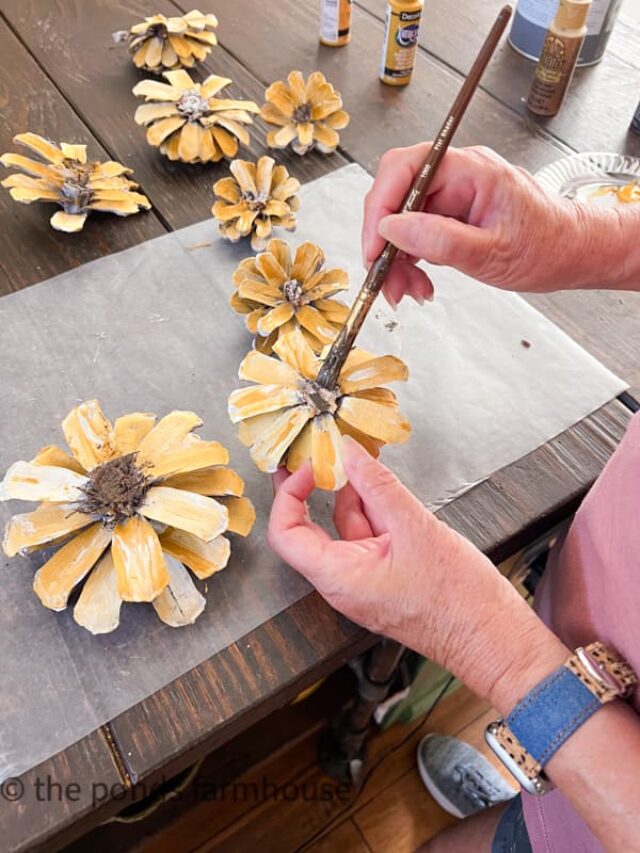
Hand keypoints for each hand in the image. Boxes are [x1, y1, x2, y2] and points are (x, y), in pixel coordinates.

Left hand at [268, 437, 565, 712]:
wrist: (493, 639)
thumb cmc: (458, 602)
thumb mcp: (416, 529)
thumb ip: (379, 487)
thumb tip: (350, 453)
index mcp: (339, 578)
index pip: (286, 534)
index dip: (288, 496)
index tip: (307, 468)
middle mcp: (344, 582)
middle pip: (311, 529)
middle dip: (314, 489)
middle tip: (318, 454)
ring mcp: (365, 580)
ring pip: (346, 528)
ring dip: (352, 494)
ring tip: (364, 460)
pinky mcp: (386, 576)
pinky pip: (369, 537)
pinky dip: (374, 509)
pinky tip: (384, 485)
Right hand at [362, 144, 618, 304]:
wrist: (572, 253)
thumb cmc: (547, 246)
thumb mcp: (492, 252)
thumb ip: (440, 240)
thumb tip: (392, 230)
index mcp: (471, 170)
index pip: (405, 169)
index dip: (380, 206)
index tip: (373, 247)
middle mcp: (457, 175)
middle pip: (396, 196)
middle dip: (385, 241)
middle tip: (385, 278)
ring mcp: (452, 195)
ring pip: (401, 220)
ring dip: (396, 259)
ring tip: (407, 290)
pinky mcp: (450, 215)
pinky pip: (416, 234)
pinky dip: (410, 262)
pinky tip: (419, 282)